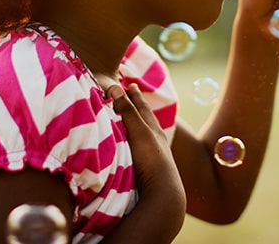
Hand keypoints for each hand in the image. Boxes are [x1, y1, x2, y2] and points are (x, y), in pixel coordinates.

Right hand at [109, 84, 184, 200]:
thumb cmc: (151, 159)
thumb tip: (115, 86)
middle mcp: (155, 141)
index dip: (134, 95)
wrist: (163, 193)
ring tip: (131, 118)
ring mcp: (153, 156)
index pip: (142, 107)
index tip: (130, 84)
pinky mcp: (148, 171)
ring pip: (144, 134)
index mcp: (153, 129)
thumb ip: (127, 110)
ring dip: (136, 124)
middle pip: (145, 119)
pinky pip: (141, 150)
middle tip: (132, 93)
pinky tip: (134, 146)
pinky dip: (136, 141)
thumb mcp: (138, 131)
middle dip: (137, 106)